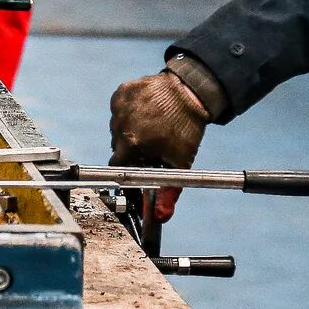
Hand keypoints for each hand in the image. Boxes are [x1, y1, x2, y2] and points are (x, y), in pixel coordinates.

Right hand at [110, 72, 208, 219]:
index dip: (129, 167)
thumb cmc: (186, 127)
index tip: (140, 163)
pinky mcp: (122, 92)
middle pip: (117, 147)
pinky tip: (146, 112)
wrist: (190, 91)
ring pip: (117, 128)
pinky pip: (119, 109)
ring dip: (129, 130)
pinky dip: (129, 112)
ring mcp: (119, 106)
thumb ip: (168, 192)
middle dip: (131, 150)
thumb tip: (161, 217)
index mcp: (130, 144)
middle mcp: (120, 124)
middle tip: (151, 146)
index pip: (118, 165)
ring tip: (151, 126)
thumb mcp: (179, 162)